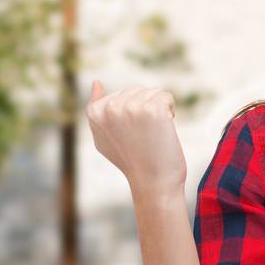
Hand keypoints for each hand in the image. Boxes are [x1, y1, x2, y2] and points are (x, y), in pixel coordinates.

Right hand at [85, 79, 186, 199]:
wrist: (153, 182)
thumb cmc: (131, 161)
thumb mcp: (104, 137)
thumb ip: (97, 111)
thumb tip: (96, 82)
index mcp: (94, 112)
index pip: (121, 94)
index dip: (131, 113)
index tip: (131, 134)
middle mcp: (110, 108)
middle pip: (137, 90)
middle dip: (145, 108)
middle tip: (144, 135)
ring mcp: (130, 107)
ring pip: (152, 92)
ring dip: (159, 110)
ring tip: (153, 134)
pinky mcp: (152, 109)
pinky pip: (166, 96)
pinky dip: (170, 111)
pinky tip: (164, 130)